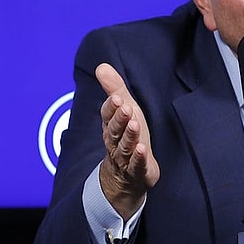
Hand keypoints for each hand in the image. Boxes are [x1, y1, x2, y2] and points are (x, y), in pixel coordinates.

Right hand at [96, 63, 159, 219]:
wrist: (127, 177)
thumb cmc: (128, 136)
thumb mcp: (125, 110)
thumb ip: (114, 89)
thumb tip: (102, 66)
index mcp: (112, 126)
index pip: (108, 116)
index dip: (111, 108)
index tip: (116, 98)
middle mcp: (116, 142)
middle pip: (115, 130)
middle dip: (119, 118)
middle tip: (125, 106)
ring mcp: (126, 158)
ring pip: (125, 146)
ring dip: (129, 135)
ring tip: (135, 124)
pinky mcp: (138, 171)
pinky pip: (136, 165)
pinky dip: (138, 157)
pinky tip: (141, 149)